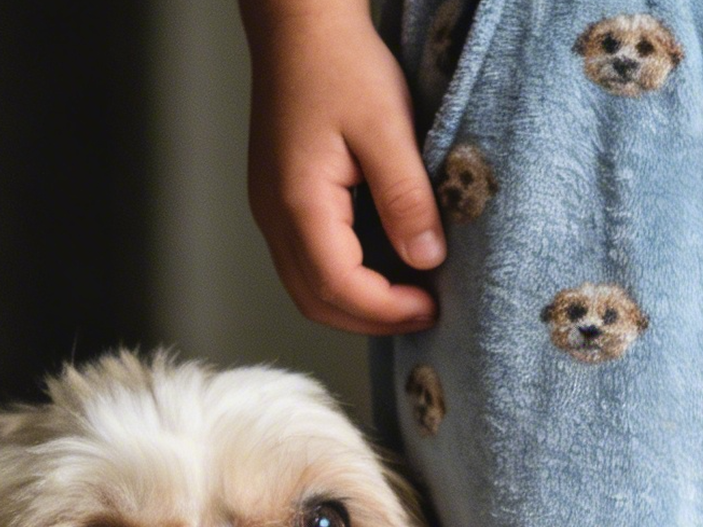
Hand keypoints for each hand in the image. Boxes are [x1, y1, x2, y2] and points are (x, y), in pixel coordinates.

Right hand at [241, 0, 444, 334]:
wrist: (299, 22)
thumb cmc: (339, 61)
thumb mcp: (387, 126)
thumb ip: (406, 198)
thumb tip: (427, 260)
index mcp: (299, 202)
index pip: (340, 286)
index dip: (387, 309)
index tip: (431, 307)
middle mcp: (274, 216)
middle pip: (317, 302)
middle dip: (372, 320)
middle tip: (424, 315)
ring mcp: (271, 211)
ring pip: (308, 289)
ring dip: (357, 306)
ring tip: (406, 299)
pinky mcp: (279, 201)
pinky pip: (306, 263)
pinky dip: (344, 282)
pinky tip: (381, 270)